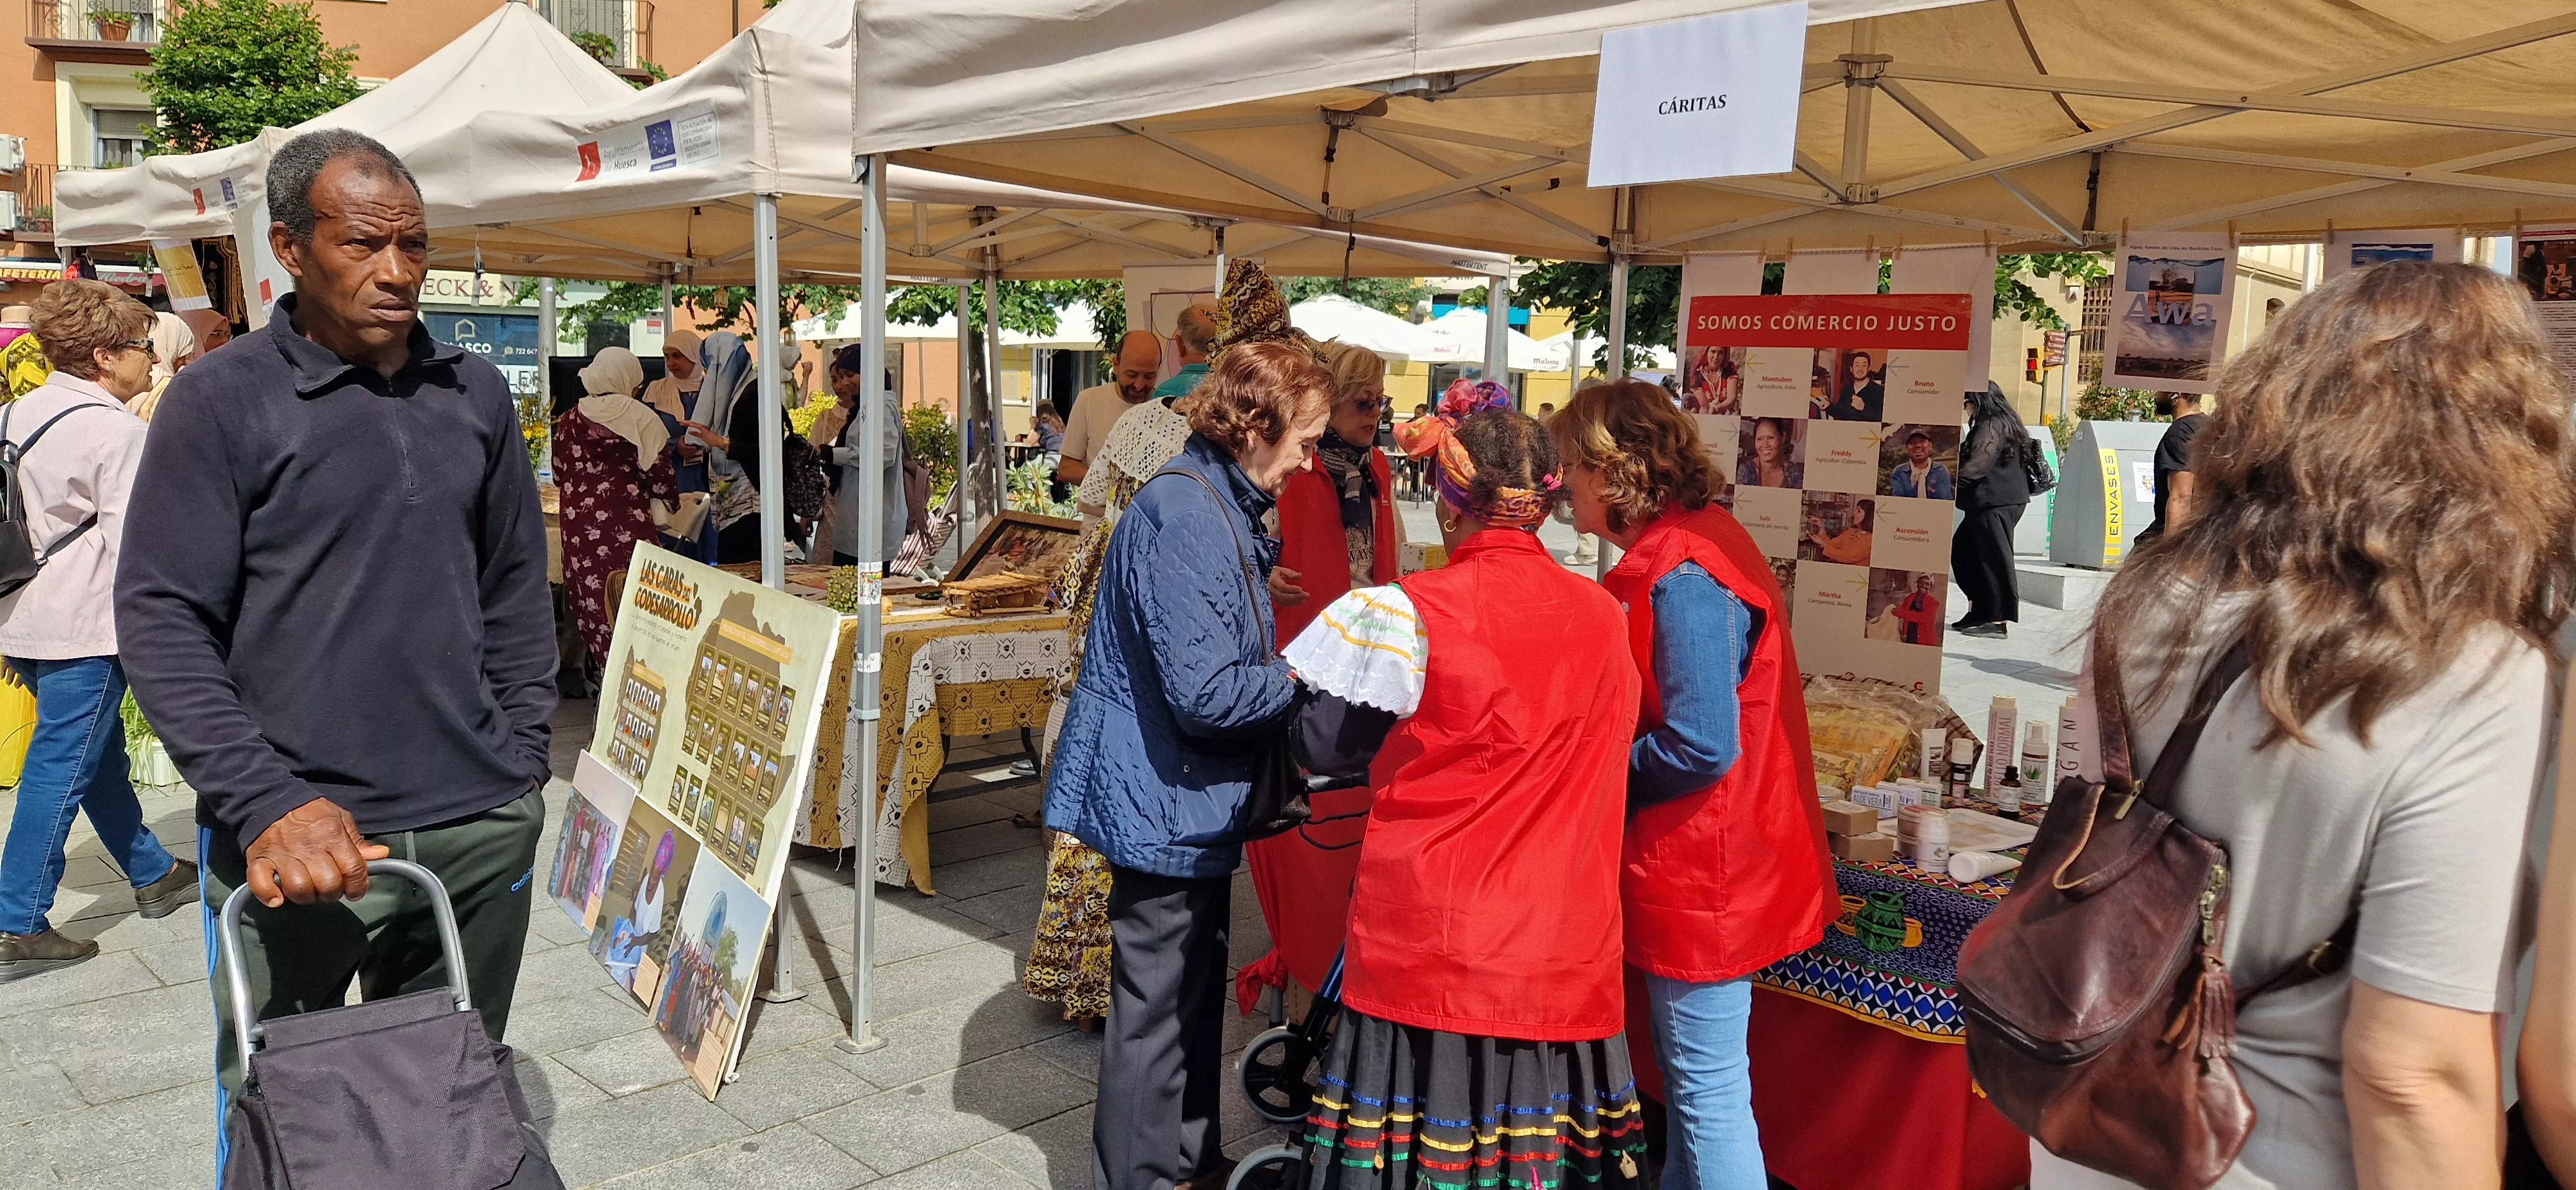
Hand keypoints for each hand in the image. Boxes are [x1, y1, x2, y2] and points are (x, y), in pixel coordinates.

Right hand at [243, 799, 390, 907]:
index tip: (356, 892)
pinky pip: (261, 885)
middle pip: (327, 884)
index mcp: (332, 835)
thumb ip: (358, 841)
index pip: (353, 869)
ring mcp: (281, 854)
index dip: (358, 886)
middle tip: (329, 890)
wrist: (271, 799)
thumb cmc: (309, 812)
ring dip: (306, 897)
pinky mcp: (259, 860)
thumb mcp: (340, 819)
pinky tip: (278, 898)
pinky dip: (269, 895)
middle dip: (332, 894)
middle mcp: (308, 846)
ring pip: (299, 889)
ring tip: (308, 891)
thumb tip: (381, 855)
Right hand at [1268, 566, 1307, 606]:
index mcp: (1273, 580)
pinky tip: (1300, 601)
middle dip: (1296, 596)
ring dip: (1295, 601)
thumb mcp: (1282, 570)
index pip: (1283, 587)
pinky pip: (1284, 604)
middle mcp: (1272, 589)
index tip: (1301, 589)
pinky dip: (1293, 603)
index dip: (1292, 589)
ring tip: (1304, 598)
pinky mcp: (1276, 600)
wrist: (1268, 578)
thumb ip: (1290, 573)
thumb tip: (1299, 576)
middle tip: (1306, 594)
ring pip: (1284, 601)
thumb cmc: (1276, 573)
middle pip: (1284, 596)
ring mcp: (1273, 596)